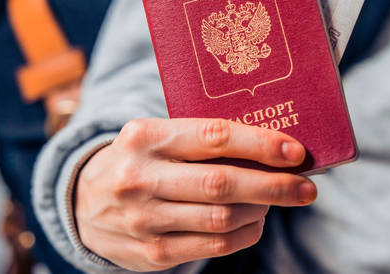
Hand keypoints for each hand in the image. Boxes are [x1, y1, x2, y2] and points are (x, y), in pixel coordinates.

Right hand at [74, 118, 315, 270]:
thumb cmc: (140, 160)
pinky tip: (256, 222)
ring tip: (278, 200)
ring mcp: (143, 219)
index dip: (260, 144)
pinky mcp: (150, 254)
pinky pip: (212, 247)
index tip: (295, 151)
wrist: (82, 203)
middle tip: (306, 187)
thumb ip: (203, 138)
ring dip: (261, 210)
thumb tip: (274, 145)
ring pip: (221, 218)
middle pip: (222, 183)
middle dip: (274, 185)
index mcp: (146, 136)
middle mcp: (141, 177)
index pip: (214, 137)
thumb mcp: (157, 135)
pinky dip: (244, 235)